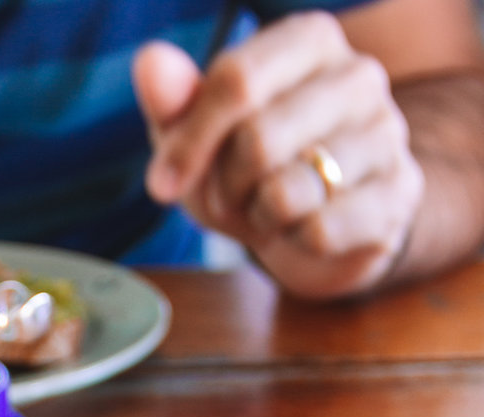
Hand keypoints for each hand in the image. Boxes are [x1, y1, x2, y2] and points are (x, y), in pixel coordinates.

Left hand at [133, 11, 424, 299]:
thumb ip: (174, 100)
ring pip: (289, 193)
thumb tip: (150, 62)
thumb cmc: (254, 170)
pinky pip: (321, 233)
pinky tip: (305, 230)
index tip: (161, 185)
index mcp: (310, 40)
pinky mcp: (399, 195)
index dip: (188, 144)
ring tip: (270, 209)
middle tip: (232, 196)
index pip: (235, 82)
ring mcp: (387, 134)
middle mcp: (359, 76)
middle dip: (225, 187)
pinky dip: (295, 243)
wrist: (323, 225)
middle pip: (258, 141)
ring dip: (260, 217)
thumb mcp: (203, 138)